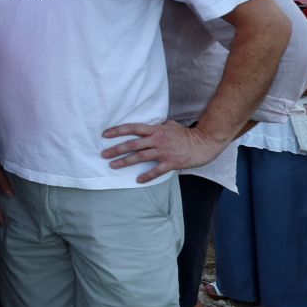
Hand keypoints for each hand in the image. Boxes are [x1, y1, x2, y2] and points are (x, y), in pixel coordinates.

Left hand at [101, 119, 224, 182]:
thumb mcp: (170, 125)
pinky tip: (138, 180)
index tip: (105, 134)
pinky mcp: (171, 163)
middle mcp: (157, 140)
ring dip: (125, 162)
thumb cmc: (186, 134)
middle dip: (116, 149)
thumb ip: (157, 126)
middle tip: (103, 154)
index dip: (118, 131)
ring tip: (113, 165)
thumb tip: (149, 126)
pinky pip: (156, 171)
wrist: (204, 143)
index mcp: (156, 130)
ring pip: (140, 157)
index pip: (133, 128)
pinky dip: (146, 176)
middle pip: (132, 144)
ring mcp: (163, 152)